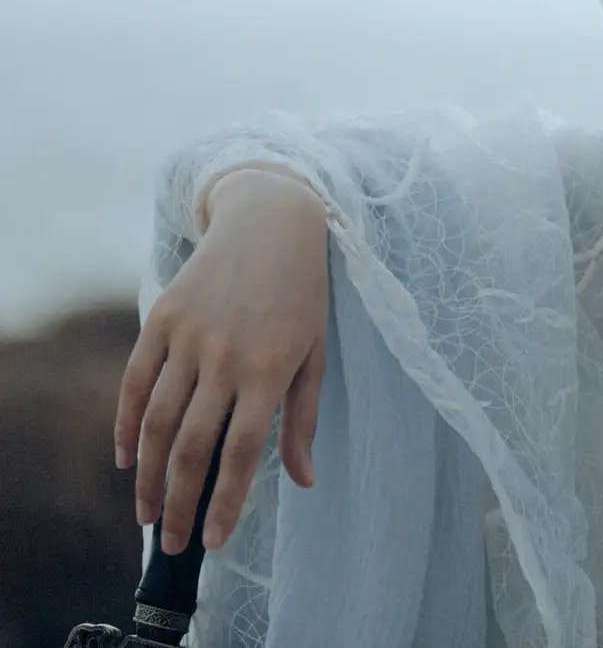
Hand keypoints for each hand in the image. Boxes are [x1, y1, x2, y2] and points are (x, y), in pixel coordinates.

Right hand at [115, 167, 331, 552]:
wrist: (271, 224)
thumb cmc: (302, 296)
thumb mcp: (315, 355)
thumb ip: (303, 420)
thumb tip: (302, 481)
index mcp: (270, 371)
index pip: (242, 454)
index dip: (226, 503)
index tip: (215, 542)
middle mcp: (226, 358)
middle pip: (192, 448)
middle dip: (180, 504)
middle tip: (173, 543)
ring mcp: (189, 338)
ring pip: (156, 422)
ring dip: (146, 476)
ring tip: (147, 515)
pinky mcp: (161, 319)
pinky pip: (134, 382)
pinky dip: (123, 426)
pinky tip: (124, 460)